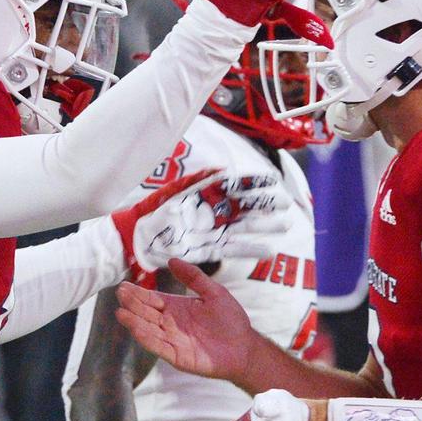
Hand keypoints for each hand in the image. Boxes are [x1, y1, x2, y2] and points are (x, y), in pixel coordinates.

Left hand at [111, 170, 287, 284]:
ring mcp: (210, 233)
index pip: (235, 188)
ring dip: (264, 228)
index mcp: (204, 197)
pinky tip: (267, 250)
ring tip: (285, 226)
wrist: (134, 238)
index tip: (273, 180)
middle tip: (287, 205)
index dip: (254, 184)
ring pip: (243, 230)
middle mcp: (211, 215)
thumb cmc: (150, 212)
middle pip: (244, 209)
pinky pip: (232, 250)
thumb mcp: (173, 192)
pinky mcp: (205, 250)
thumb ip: (197, 181)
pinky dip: (249, 250)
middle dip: (266, 207)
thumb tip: (222, 170)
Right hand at [116, 258, 259, 379]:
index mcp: (176, 308)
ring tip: (121, 312)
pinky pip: (159, 346)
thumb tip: (172, 260)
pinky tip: (136, 329)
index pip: (152, 299)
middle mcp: (170, 324)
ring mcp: (172, 340)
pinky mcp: (178, 356)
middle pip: (146, 313)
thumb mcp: (214, 292)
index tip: (124, 286)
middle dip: (133, 304)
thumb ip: (194, 277)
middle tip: (120, 294)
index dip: (138, 294)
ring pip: (148, 330)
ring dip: (134, 322)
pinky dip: (146, 338)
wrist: (245, 347)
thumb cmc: (231, 320)